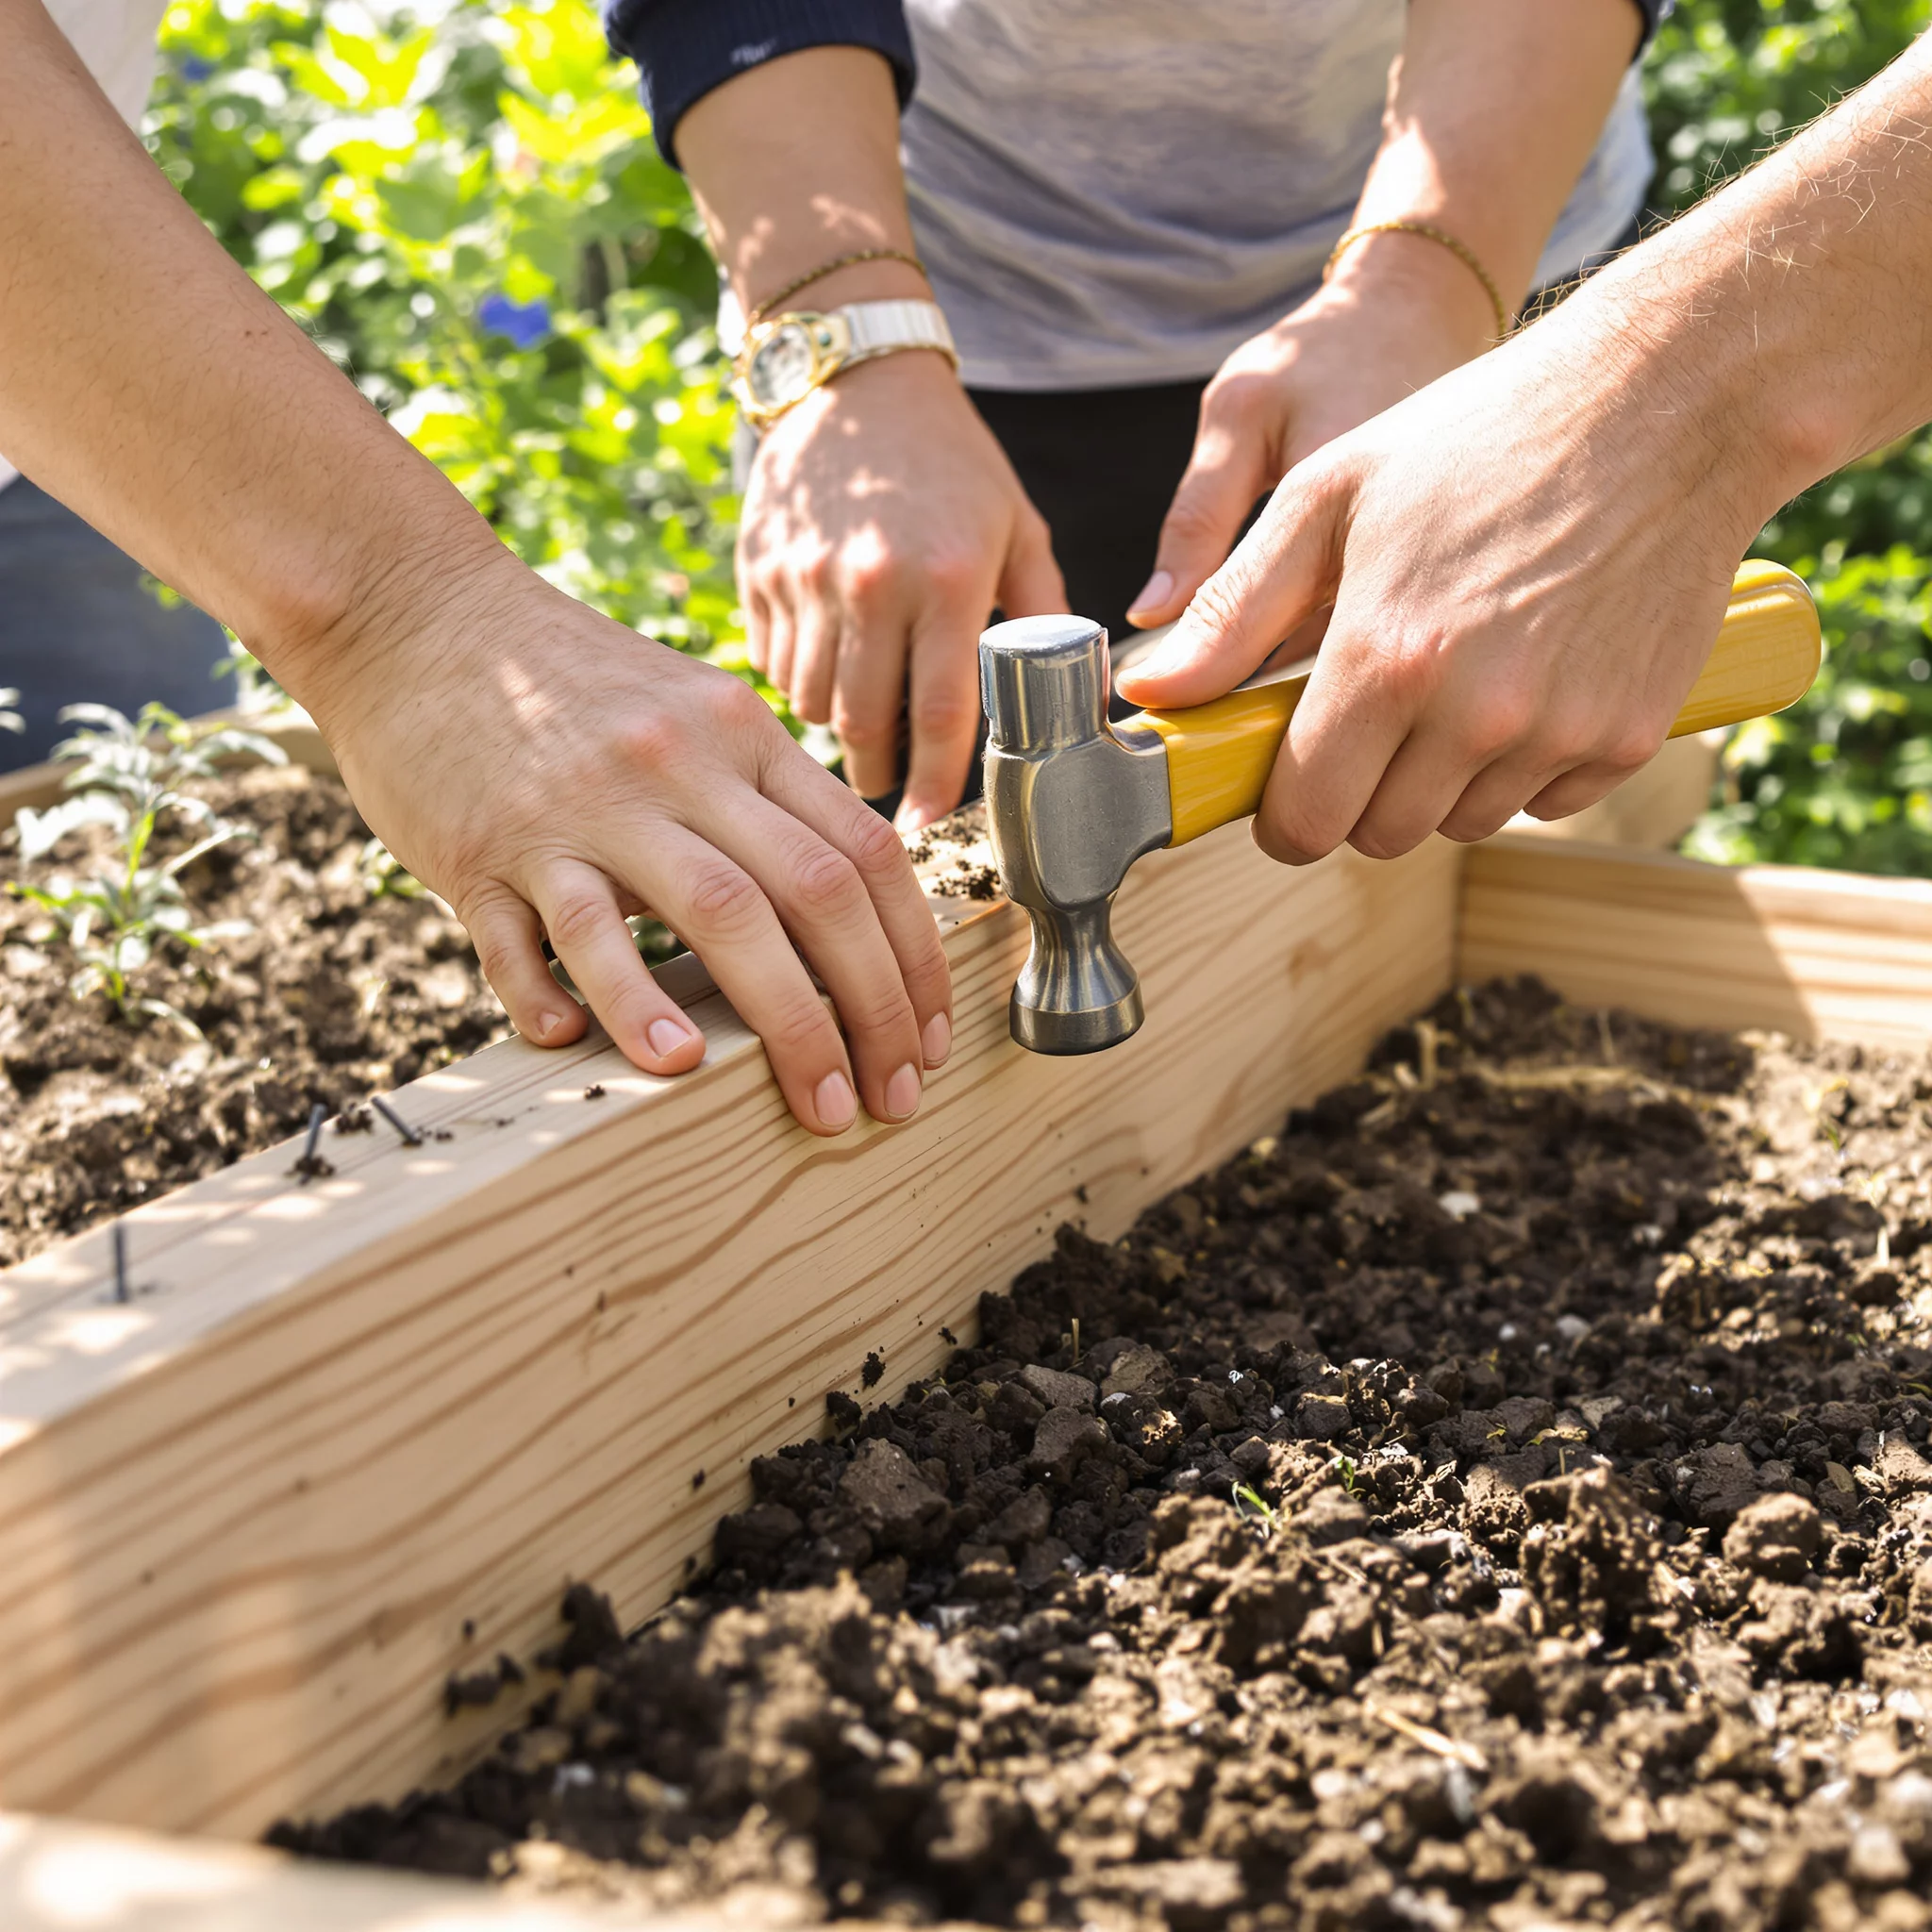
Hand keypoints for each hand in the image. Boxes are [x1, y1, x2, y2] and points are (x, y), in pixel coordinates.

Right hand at [307, 557, 952, 1136]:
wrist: (413, 613)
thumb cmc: (565, 682)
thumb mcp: (691, 709)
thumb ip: (764, 793)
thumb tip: (848, 901)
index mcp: (738, 735)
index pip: (863, 852)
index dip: (914, 955)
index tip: (930, 1034)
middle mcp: (676, 767)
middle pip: (808, 894)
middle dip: (868, 1009)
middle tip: (890, 1096)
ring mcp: (582, 808)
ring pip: (707, 915)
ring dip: (773, 1023)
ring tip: (805, 1103)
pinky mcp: (484, 848)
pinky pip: (540, 940)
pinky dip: (583, 1000)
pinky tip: (611, 1053)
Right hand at [739, 350, 1064, 828]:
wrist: (857, 384)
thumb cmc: (951, 462)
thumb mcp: (1017, 527)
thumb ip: (1044, 614)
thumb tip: (1075, 697)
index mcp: (944, 577)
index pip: (940, 713)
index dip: (937, 782)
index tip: (930, 821)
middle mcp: (868, 582)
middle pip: (863, 724)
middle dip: (878, 771)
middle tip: (891, 784)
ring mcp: (804, 578)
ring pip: (810, 703)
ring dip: (838, 727)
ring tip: (864, 718)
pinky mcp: (758, 571)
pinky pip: (773, 664)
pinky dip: (800, 682)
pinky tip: (829, 664)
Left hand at [1115, 309, 1764, 861]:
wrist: (1667, 400)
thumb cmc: (1478, 437)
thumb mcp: (1327, 497)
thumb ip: (1233, 612)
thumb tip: (1153, 698)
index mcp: (1385, 660)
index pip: (1306, 821)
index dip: (1283, 813)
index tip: (1286, 779)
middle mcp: (1474, 715)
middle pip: (1379, 834)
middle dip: (1356, 792)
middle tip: (1368, 713)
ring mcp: (1558, 731)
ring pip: (1460, 824)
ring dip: (1438, 781)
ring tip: (1449, 681)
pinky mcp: (1629, 734)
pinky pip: (1546, 802)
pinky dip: (1523, 767)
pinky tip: (1525, 681)